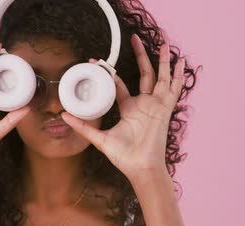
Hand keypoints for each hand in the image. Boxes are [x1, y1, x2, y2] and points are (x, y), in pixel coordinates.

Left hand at [60, 34, 184, 179]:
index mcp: (129, 109)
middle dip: (140, 56)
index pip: (119, 84)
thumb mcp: (100, 139)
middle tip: (134, 39)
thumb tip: (63, 116)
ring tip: (165, 43)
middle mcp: (143, 104)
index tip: (98, 61)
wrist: (141, 167)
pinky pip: (174, 89)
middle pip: (143, 74)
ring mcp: (155, 105)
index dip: (109, 72)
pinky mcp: (165, 109)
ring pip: (160, 77)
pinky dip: (177, 76)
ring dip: (163, 60)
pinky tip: (180, 62)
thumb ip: (83, 127)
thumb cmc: (124, 156)